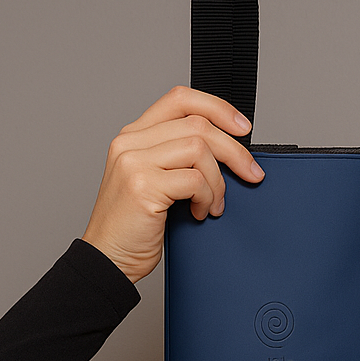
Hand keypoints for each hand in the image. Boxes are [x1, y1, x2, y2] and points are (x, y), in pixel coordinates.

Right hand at [80, 86, 264, 283]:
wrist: (109, 261)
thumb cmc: (133, 229)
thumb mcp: (153, 182)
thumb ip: (177, 160)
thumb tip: (226, 153)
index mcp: (133, 136)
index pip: (180, 99)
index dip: (218, 108)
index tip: (242, 127)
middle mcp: (131, 142)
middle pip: (198, 124)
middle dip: (234, 150)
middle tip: (250, 173)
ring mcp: (135, 162)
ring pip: (199, 149)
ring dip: (218, 181)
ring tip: (214, 205)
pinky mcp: (143, 186)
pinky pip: (195, 179)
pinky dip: (207, 198)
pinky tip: (200, 213)